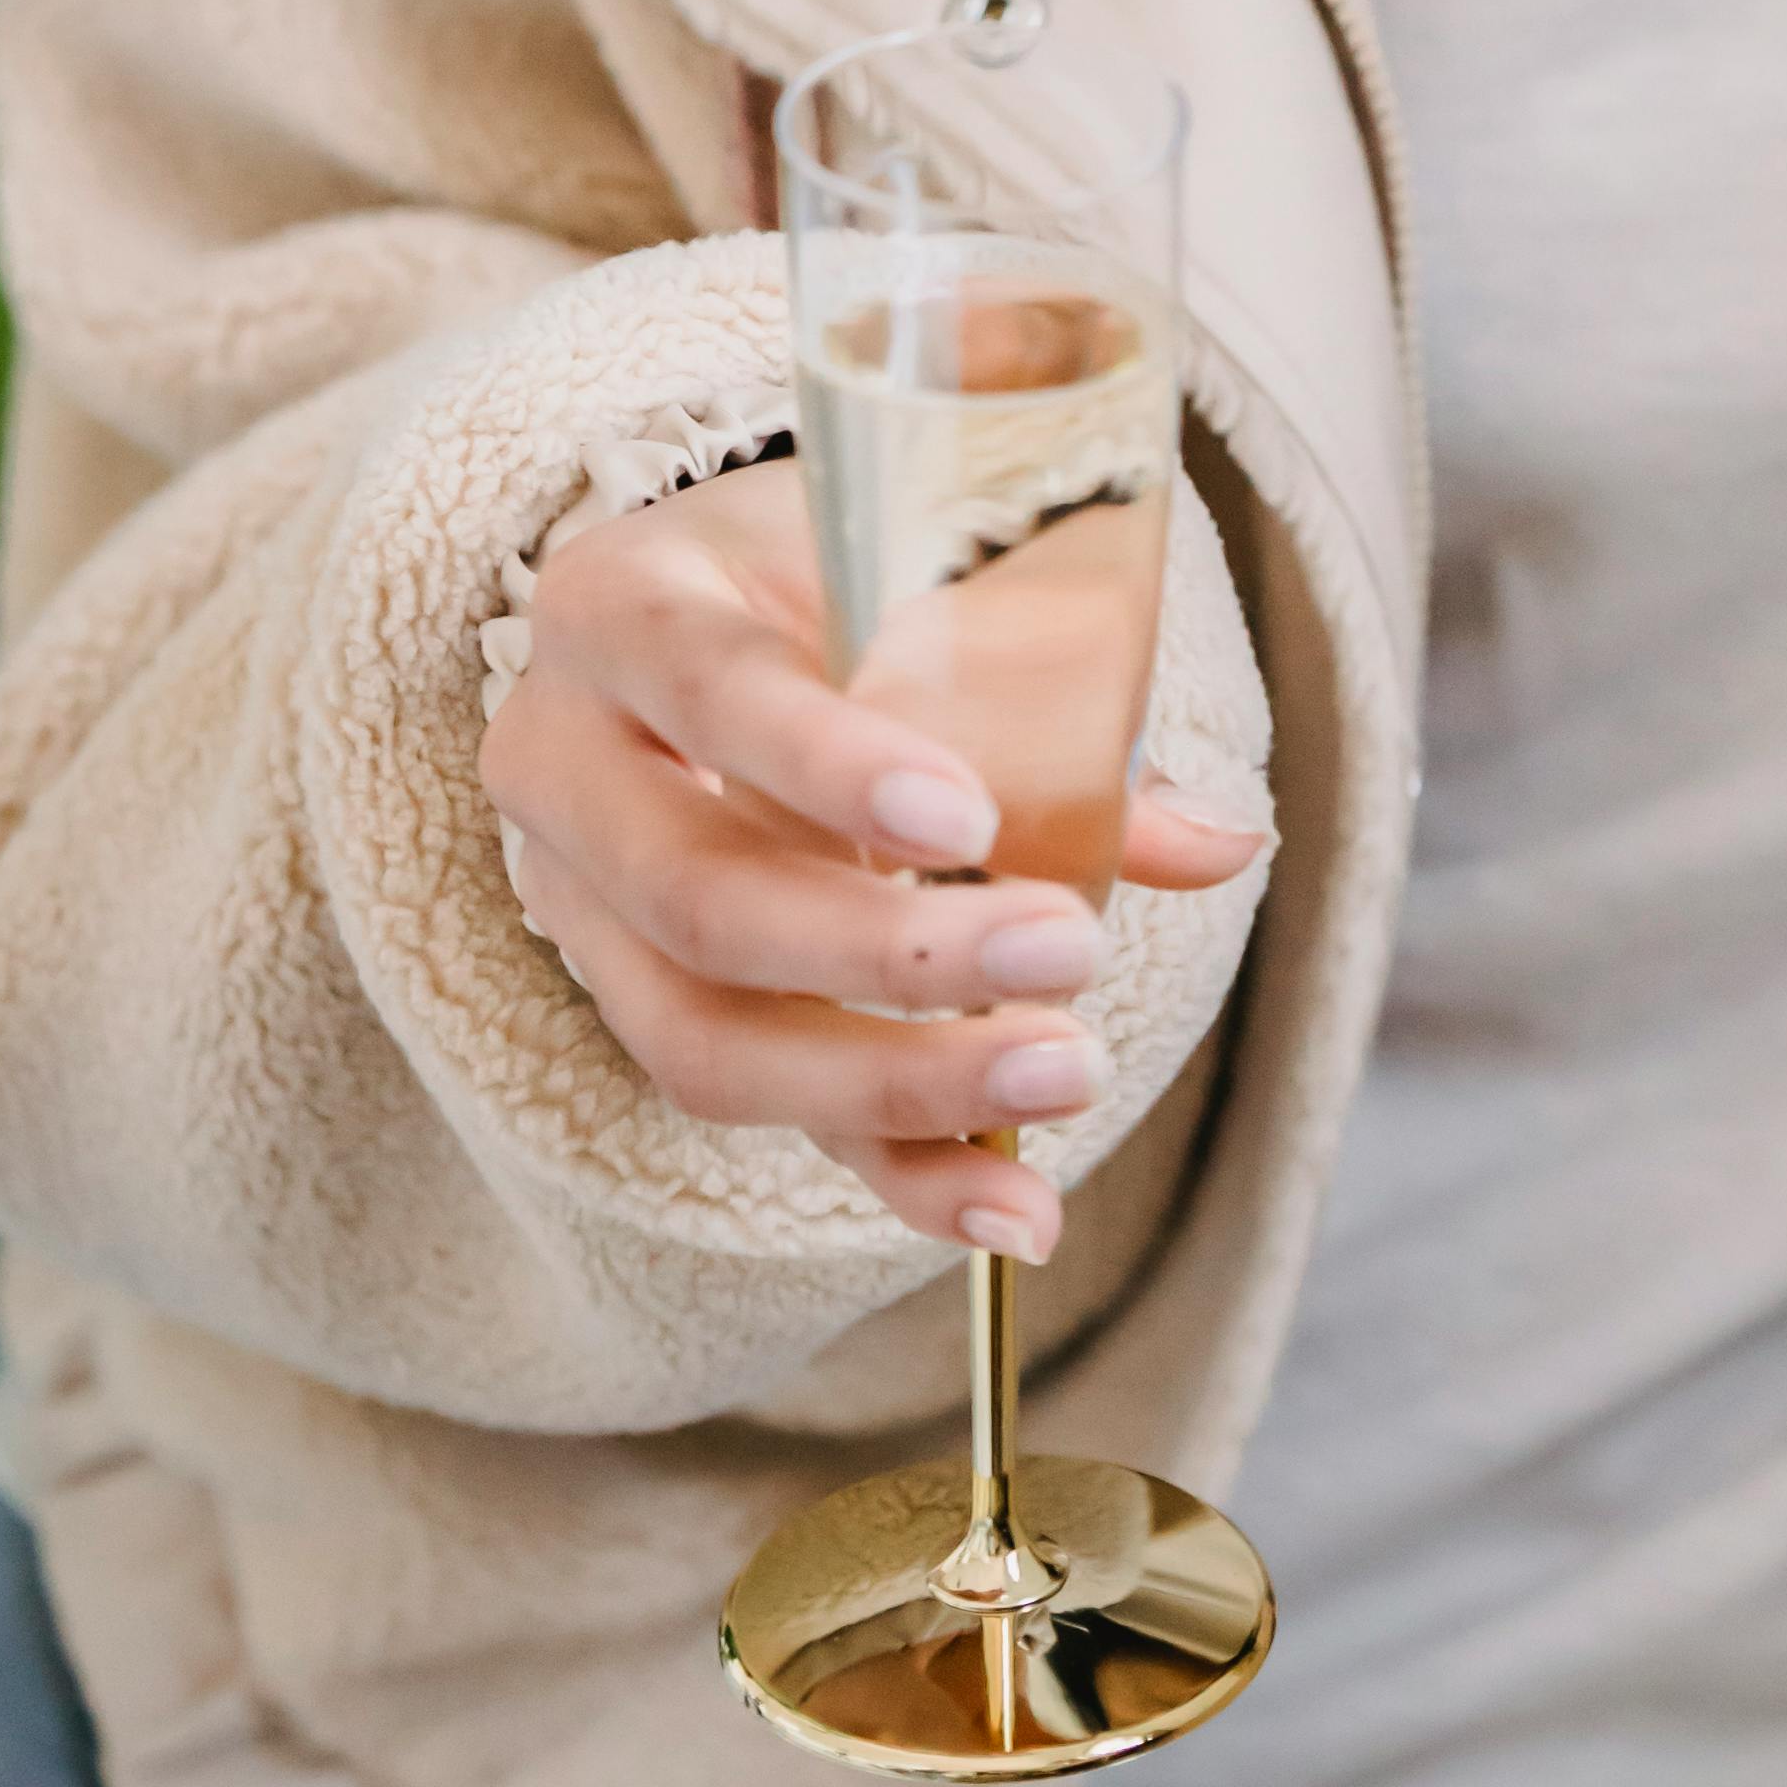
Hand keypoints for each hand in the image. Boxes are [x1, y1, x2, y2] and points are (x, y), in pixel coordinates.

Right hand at [481, 458, 1265, 1253]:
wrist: (708, 608)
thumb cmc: (831, 574)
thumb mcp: (917, 579)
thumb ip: (1050, 700)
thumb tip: (1223, 842)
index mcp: (627, 605)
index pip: (712, 691)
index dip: (830, 766)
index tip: (968, 820)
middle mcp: (563, 760)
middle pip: (699, 897)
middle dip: (887, 954)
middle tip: (1067, 953)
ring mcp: (579, 903)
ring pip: (704, 1038)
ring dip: (893, 1083)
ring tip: (1060, 1077)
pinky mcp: (641, 1006)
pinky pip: (761, 1113)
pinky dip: (895, 1171)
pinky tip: (1013, 1211)